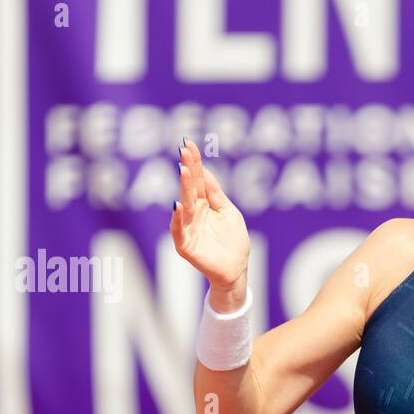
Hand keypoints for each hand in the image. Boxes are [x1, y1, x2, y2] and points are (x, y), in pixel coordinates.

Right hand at [169, 138, 250, 294]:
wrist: (236, 270)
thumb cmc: (233, 241)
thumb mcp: (228, 212)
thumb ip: (216, 194)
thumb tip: (205, 171)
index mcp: (203, 204)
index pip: (198, 180)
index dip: (194, 162)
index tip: (188, 143)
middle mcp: (192, 213)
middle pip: (189, 188)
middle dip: (187, 169)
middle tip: (184, 151)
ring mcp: (188, 228)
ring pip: (184, 205)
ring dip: (183, 188)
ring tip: (183, 170)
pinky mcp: (186, 245)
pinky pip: (179, 231)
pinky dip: (177, 219)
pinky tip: (177, 205)